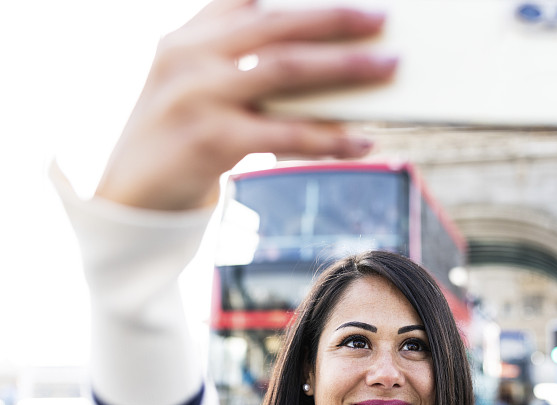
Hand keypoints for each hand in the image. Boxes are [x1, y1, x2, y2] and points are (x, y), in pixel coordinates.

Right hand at [95, 0, 395, 210]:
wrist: (130, 195)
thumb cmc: (180, 135)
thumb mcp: (195, 83)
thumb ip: (238, 56)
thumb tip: (324, 55)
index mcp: (189, 34)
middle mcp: (189, 54)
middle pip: (277, 25)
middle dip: (335, 18)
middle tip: (382, 18)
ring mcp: (197, 95)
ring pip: (286, 70)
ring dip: (344, 66)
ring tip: (388, 67)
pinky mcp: (210, 139)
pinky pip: (284, 133)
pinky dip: (328, 137)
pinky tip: (361, 140)